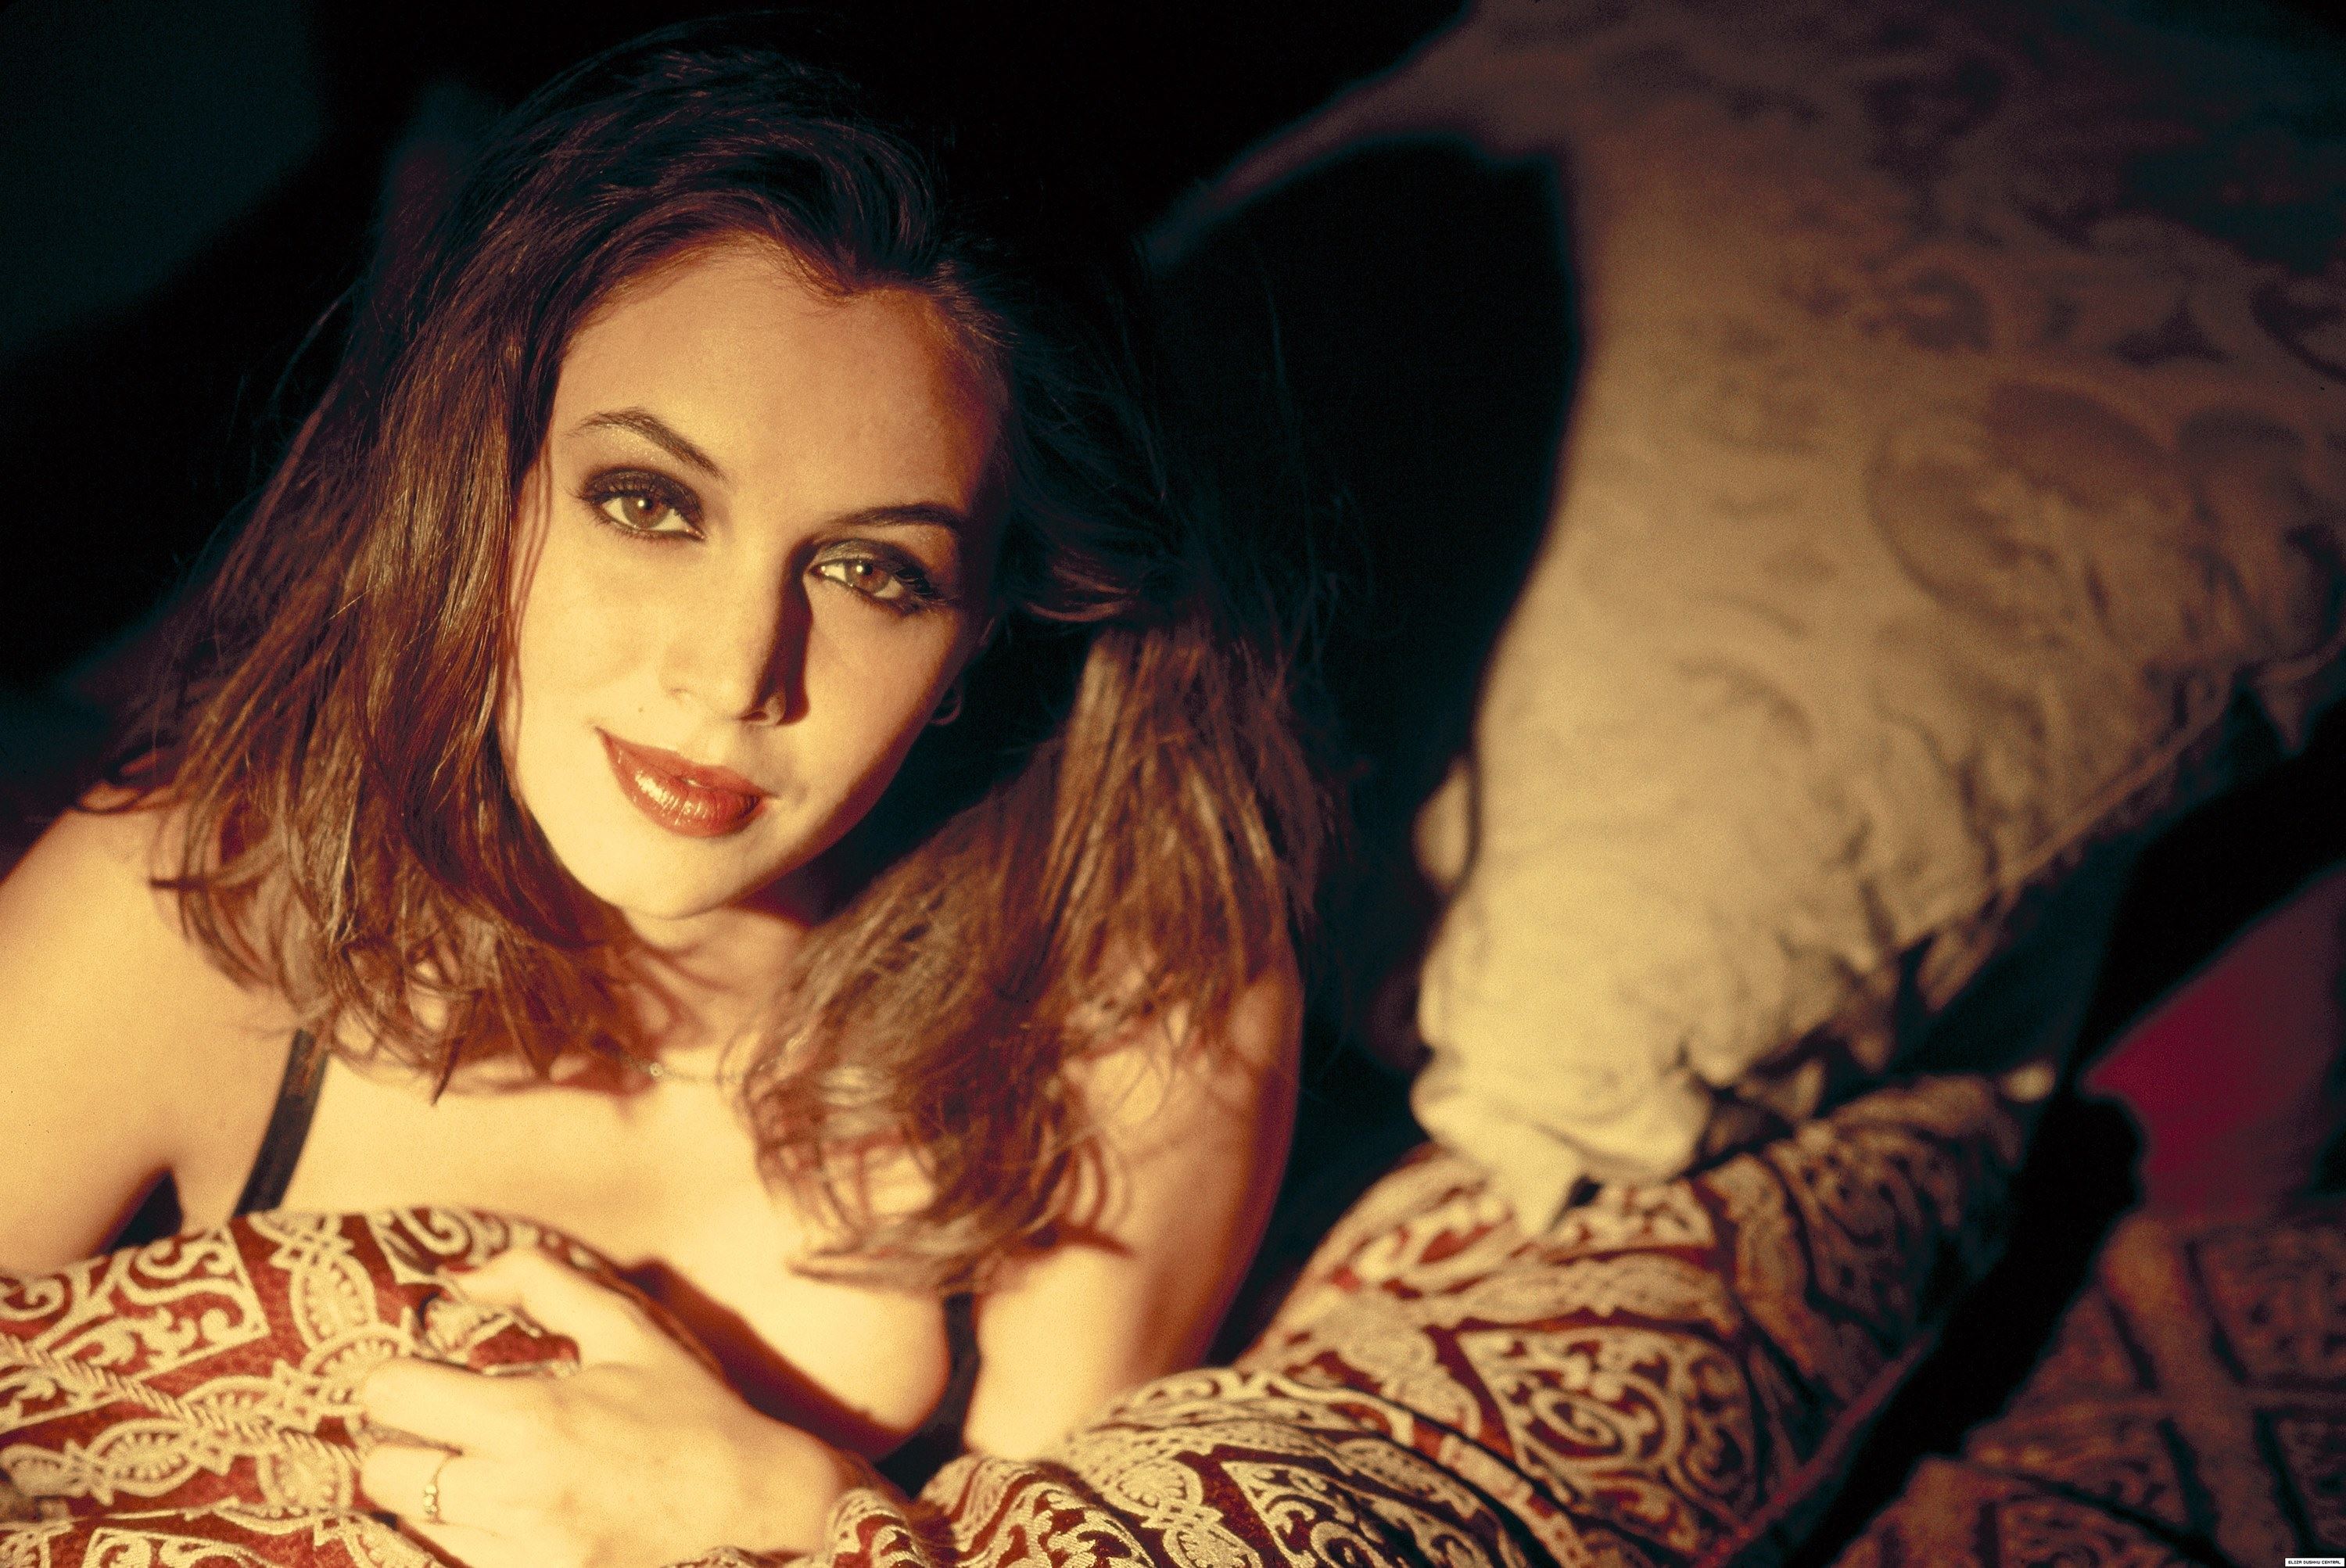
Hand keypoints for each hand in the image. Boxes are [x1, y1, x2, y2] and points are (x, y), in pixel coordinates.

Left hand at [358, 1248, 862, 1567]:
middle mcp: (517, 1492)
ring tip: (476, 1471)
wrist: (751, 1504)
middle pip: (383, 1473)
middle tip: (434, 1429)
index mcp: (532, 1417)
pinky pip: (458, 1560)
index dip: (390, 1382)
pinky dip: (466, 1534)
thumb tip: (457, 1281)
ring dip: (431, 1493)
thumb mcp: (622, 1330)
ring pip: (414, 1523)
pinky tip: (505, 1511)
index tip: (412, 1379)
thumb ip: (538, 1282)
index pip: (393, 1398)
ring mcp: (524, 1554)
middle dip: (398, 1444)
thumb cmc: (687, 1410)